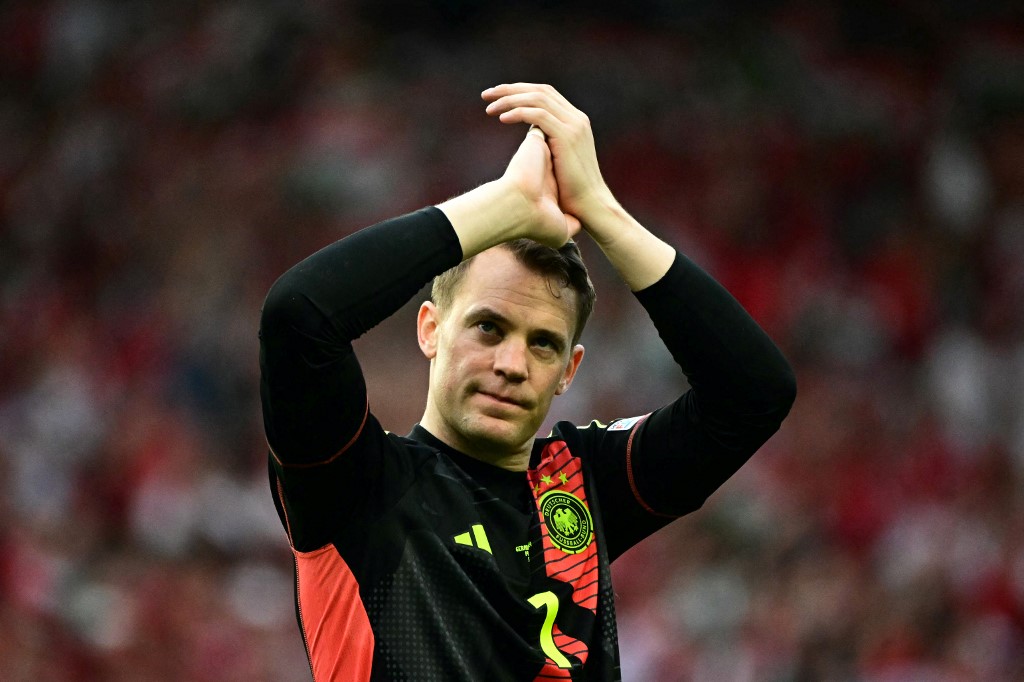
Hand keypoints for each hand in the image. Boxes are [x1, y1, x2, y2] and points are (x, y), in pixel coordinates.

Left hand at [483, 83, 611, 227]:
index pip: (545, 93)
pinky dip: (518, 113)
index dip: (519, 91)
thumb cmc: (573, 189)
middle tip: (486, 95)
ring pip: (537, 99)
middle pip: (539, 90)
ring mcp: (573, 125)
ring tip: (489, 109)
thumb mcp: (561, 157)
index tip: (497, 96)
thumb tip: (533, 134)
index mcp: (575, 120)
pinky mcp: (567, 136)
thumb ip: (550, 139)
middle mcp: (576, 118)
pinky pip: (538, 115)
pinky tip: (502, 119)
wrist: (591, 204)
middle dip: (510, 90)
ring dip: (510, 100)